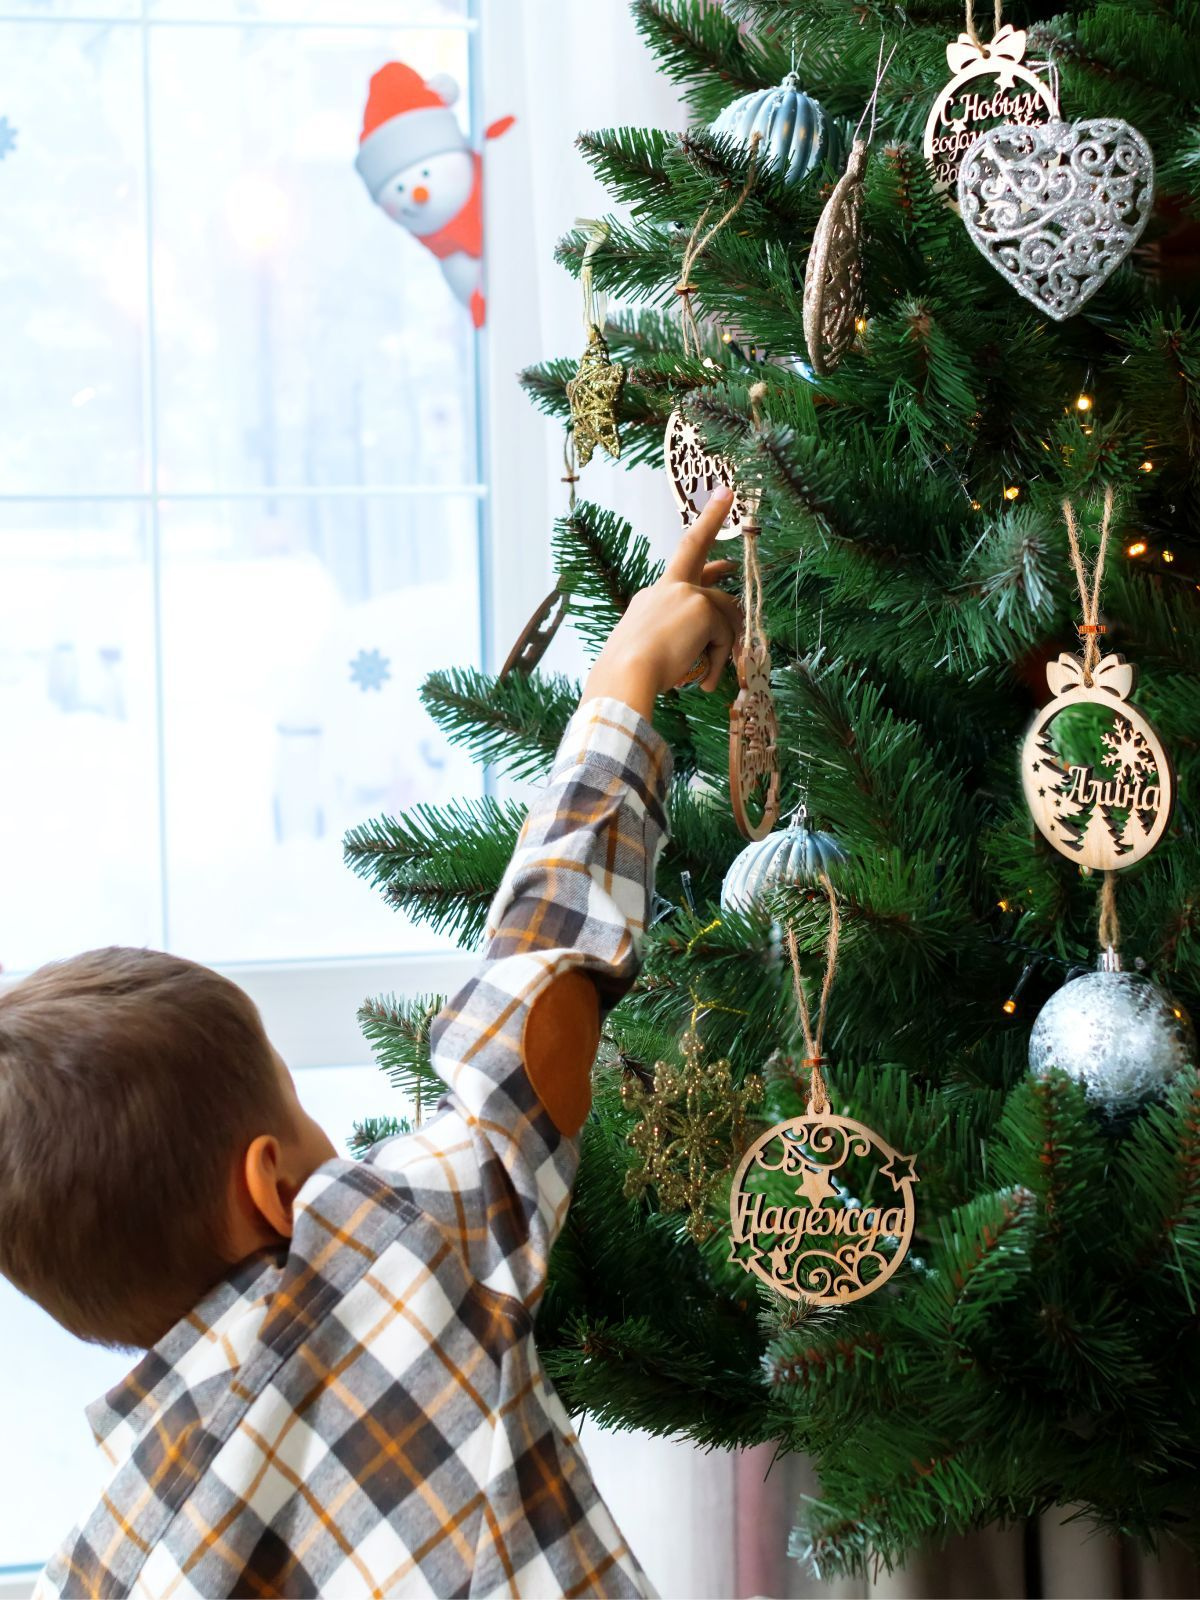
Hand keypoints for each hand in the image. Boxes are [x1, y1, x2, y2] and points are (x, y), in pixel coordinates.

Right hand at [580, 488, 743, 720]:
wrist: (625, 675)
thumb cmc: (631, 674)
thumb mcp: (655, 650)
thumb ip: (679, 639)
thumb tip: (710, 644)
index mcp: (652, 597)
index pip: (681, 559)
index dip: (703, 528)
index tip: (720, 500)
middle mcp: (667, 587)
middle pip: (703, 563)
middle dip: (714, 532)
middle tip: (732, 525)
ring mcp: (685, 593)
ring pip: (725, 613)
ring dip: (724, 646)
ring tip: (709, 677)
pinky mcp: (702, 608)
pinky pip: (726, 635)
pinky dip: (721, 659)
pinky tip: (707, 680)